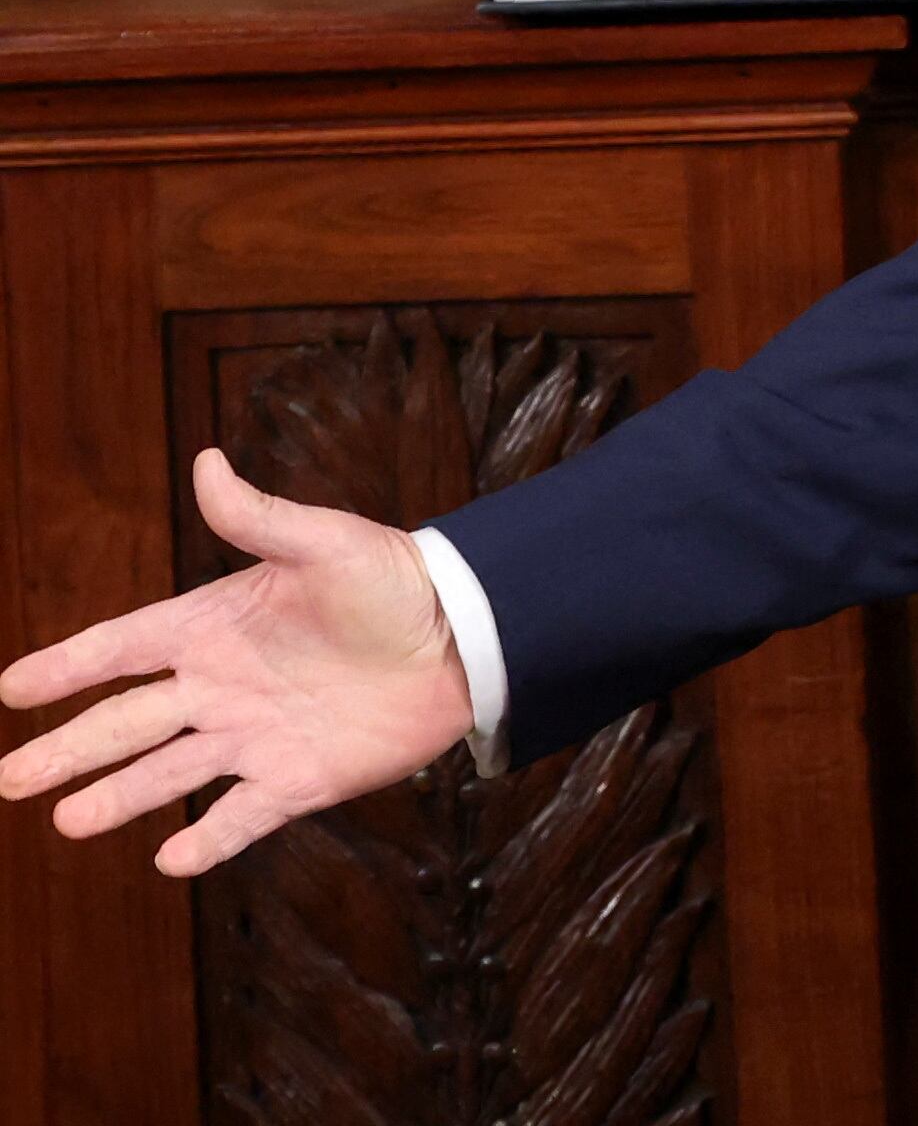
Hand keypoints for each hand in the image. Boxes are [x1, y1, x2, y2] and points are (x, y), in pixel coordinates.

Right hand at [0, 449, 473, 874]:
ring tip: (67, 821)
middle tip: (6, 780)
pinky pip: (243, 816)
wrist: (468, 636)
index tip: (10, 688)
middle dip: (65, 751)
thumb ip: (261, 515)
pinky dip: (209, 839)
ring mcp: (253, 737)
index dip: (67, 666)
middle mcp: (219, 688)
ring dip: (119, 798)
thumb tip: (207, 461)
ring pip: (169, 774)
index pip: (123, 648)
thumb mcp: (326, 542)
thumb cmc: (395, 580)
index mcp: (214, 626)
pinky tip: (171, 859)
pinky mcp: (298, 779)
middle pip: (126, 722)